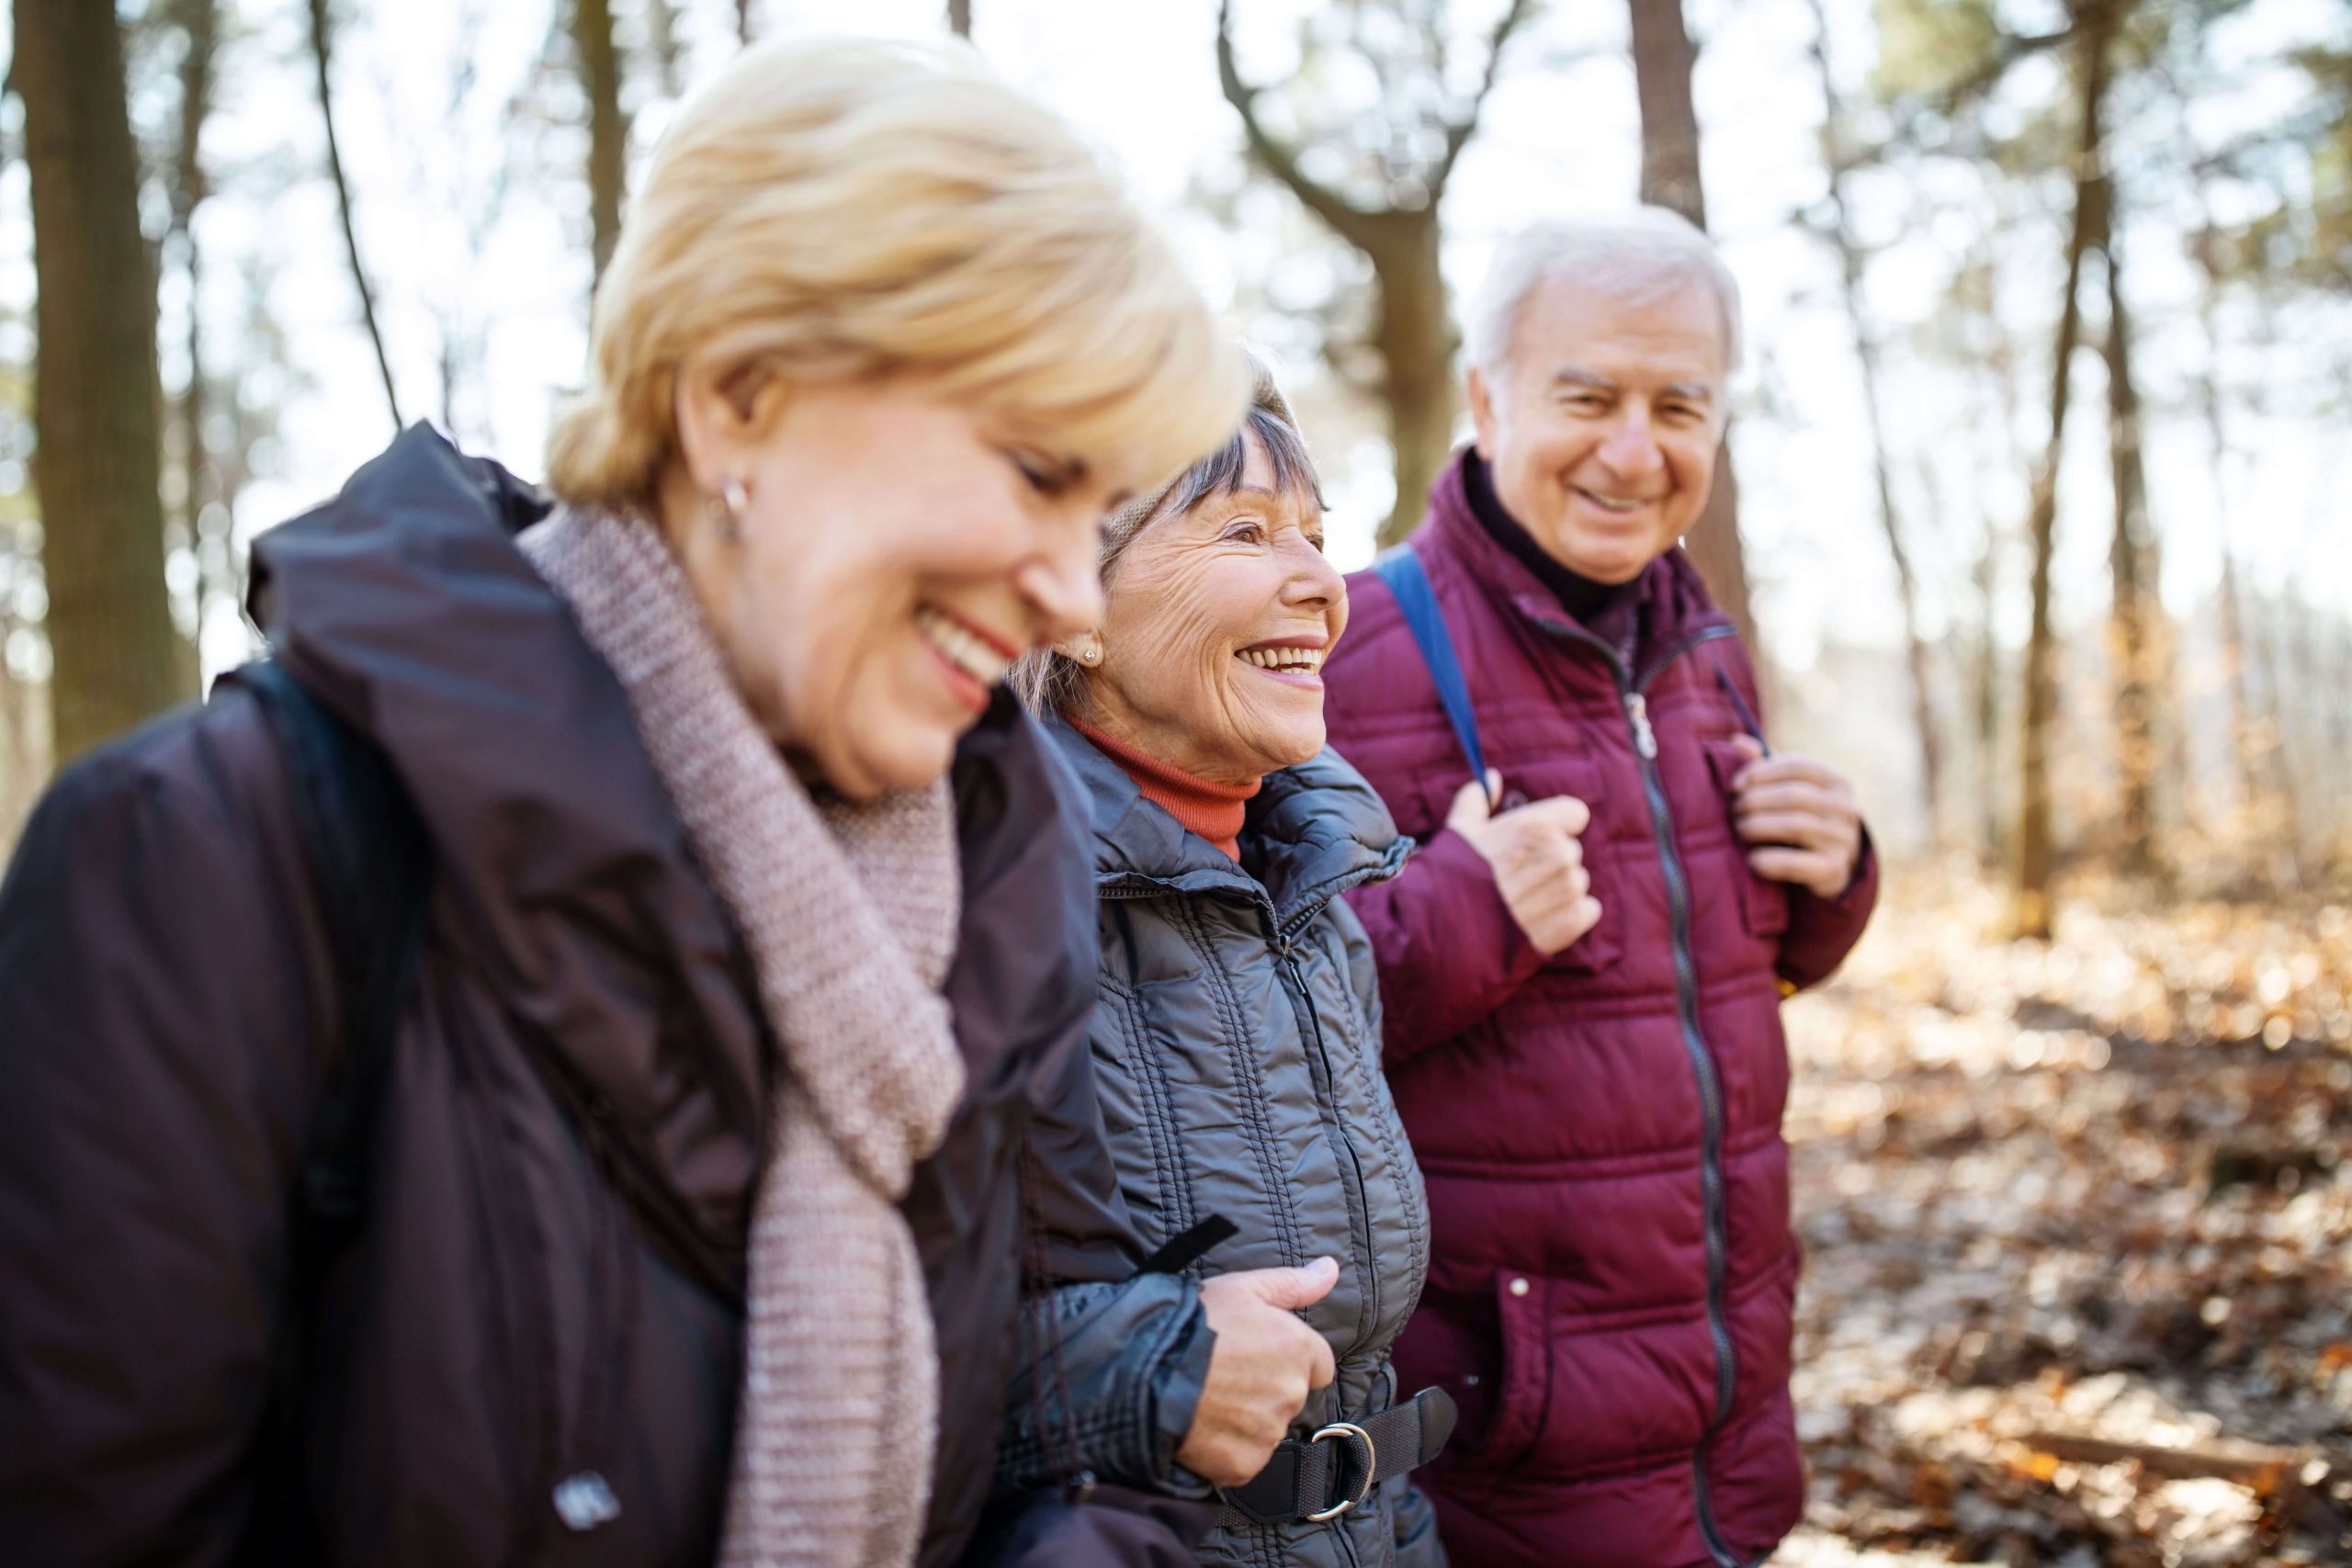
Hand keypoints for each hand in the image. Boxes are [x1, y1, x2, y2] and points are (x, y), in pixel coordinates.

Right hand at [1176, 1257, 1339, 1486]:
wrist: (1144, 1371)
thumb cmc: (1191, 1323)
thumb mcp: (1241, 1288)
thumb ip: (1292, 1283)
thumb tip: (1330, 1268)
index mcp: (1296, 1348)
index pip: (1319, 1365)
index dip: (1289, 1359)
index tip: (1258, 1356)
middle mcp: (1291, 1392)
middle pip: (1289, 1395)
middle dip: (1265, 1387)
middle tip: (1224, 1374)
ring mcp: (1268, 1432)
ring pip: (1266, 1428)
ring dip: (1246, 1418)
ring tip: (1208, 1398)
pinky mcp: (1245, 1465)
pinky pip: (1244, 1457)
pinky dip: (1227, 1447)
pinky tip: (1202, 1426)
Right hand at [1445, 772, 1602, 955]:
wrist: (1444, 931)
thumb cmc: (1450, 876)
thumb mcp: (1459, 830)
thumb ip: (1477, 799)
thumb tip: (1492, 778)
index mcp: (1535, 826)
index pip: (1576, 814)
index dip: (1558, 825)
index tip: (1538, 839)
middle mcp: (1557, 854)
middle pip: (1571, 851)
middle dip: (1550, 863)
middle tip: (1518, 879)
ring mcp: (1566, 890)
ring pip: (1577, 883)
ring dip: (1557, 891)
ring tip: (1523, 902)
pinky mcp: (1571, 922)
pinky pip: (1586, 911)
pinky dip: (1569, 916)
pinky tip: (1539, 920)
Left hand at [1726, 734, 1862, 898]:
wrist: (1829, 867)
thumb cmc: (1802, 817)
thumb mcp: (1790, 789)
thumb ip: (1766, 766)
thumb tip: (1736, 741)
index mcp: (1838, 782)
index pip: (1798, 765)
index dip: (1761, 772)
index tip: (1735, 785)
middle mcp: (1847, 809)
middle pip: (1795, 795)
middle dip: (1756, 801)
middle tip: (1734, 811)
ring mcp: (1844, 840)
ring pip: (1796, 826)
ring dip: (1758, 827)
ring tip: (1740, 830)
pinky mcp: (1834, 870)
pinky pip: (1797, 863)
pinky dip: (1769, 860)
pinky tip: (1752, 859)